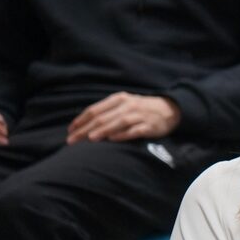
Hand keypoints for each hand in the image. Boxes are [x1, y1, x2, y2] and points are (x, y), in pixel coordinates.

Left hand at [66, 92, 181, 143]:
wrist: (170, 109)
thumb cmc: (142, 108)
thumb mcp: (124, 104)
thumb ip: (107, 112)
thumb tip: (86, 124)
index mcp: (119, 99)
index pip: (95, 109)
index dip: (81, 120)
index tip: (70, 131)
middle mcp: (128, 106)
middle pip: (102, 118)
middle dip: (85, 129)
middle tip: (72, 140)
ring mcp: (139, 116)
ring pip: (117, 123)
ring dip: (103, 130)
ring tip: (90, 138)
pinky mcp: (149, 126)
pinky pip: (134, 130)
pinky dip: (123, 135)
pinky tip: (113, 139)